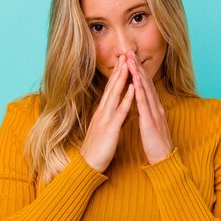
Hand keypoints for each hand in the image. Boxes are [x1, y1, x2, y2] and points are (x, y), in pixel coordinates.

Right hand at [80, 55, 134, 172]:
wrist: (88, 165)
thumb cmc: (97, 149)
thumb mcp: (106, 130)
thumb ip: (115, 119)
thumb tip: (123, 112)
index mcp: (102, 112)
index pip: (110, 90)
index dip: (116, 75)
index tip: (123, 62)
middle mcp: (102, 112)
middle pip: (111, 87)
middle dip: (119, 71)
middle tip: (125, 55)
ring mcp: (105, 119)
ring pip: (115, 95)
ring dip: (122, 79)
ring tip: (128, 64)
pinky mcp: (110, 128)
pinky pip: (120, 111)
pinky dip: (126, 99)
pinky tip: (132, 89)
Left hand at [126, 50, 173, 163]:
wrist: (164, 160)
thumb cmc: (156, 144)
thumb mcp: (151, 124)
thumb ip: (147, 112)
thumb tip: (142, 103)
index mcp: (154, 108)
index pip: (146, 86)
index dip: (139, 71)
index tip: (131, 59)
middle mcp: (156, 107)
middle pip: (146, 83)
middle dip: (138, 67)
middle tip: (130, 52)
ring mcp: (154, 113)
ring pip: (145, 90)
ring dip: (138, 74)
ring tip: (131, 61)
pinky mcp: (150, 122)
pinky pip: (144, 105)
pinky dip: (140, 92)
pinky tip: (135, 83)